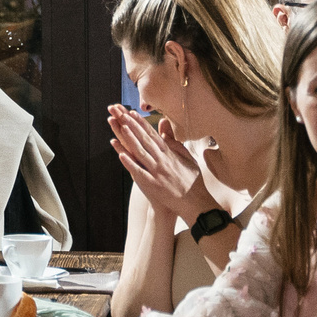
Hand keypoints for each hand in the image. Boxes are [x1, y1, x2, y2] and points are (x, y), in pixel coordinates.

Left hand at [109, 105, 208, 225]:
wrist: (195, 202)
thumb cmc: (191, 181)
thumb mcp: (187, 158)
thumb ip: (175, 143)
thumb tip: (166, 130)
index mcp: (170, 154)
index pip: (154, 136)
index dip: (143, 124)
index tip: (133, 114)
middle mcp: (163, 161)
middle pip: (146, 141)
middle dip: (134, 127)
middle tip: (122, 115)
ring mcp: (157, 172)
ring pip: (141, 153)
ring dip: (131, 140)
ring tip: (121, 128)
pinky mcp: (153, 185)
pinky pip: (139, 172)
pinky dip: (130, 164)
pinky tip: (121, 155)